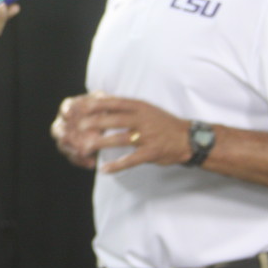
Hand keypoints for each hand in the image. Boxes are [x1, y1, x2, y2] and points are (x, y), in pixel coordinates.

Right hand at [51, 94, 105, 168]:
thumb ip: (103, 100)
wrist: (107, 122)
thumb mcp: (105, 101)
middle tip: (67, 138)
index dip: (65, 111)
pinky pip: (74, 158)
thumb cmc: (105, 107)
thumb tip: (103, 98)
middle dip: (61, 134)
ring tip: (83, 154)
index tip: (68, 114)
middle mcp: (65, 123)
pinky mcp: (74, 151)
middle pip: (57, 129)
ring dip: (71, 151)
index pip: (64, 108)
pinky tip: (92, 163)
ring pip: (63, 146)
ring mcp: (68, 138)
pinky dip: (81, 161)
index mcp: (70, 108)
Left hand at [52, 94, 191, 172]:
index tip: (82, 106)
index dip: (98, 104)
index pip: (116, 103)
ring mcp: (147, 136)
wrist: (188, 138)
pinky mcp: (151, 152)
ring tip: (86, 147)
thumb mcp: (147, 109)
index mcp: (141, 107)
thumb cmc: (163, 123)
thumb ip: (128, 106)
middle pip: (115, 119)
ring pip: (120, 139)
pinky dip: (117, 165)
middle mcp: (143, 120)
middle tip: (79, 127)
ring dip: (102, 143)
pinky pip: (131, 160)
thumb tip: (104, 99)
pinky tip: (104, 169)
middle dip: (96, 122)